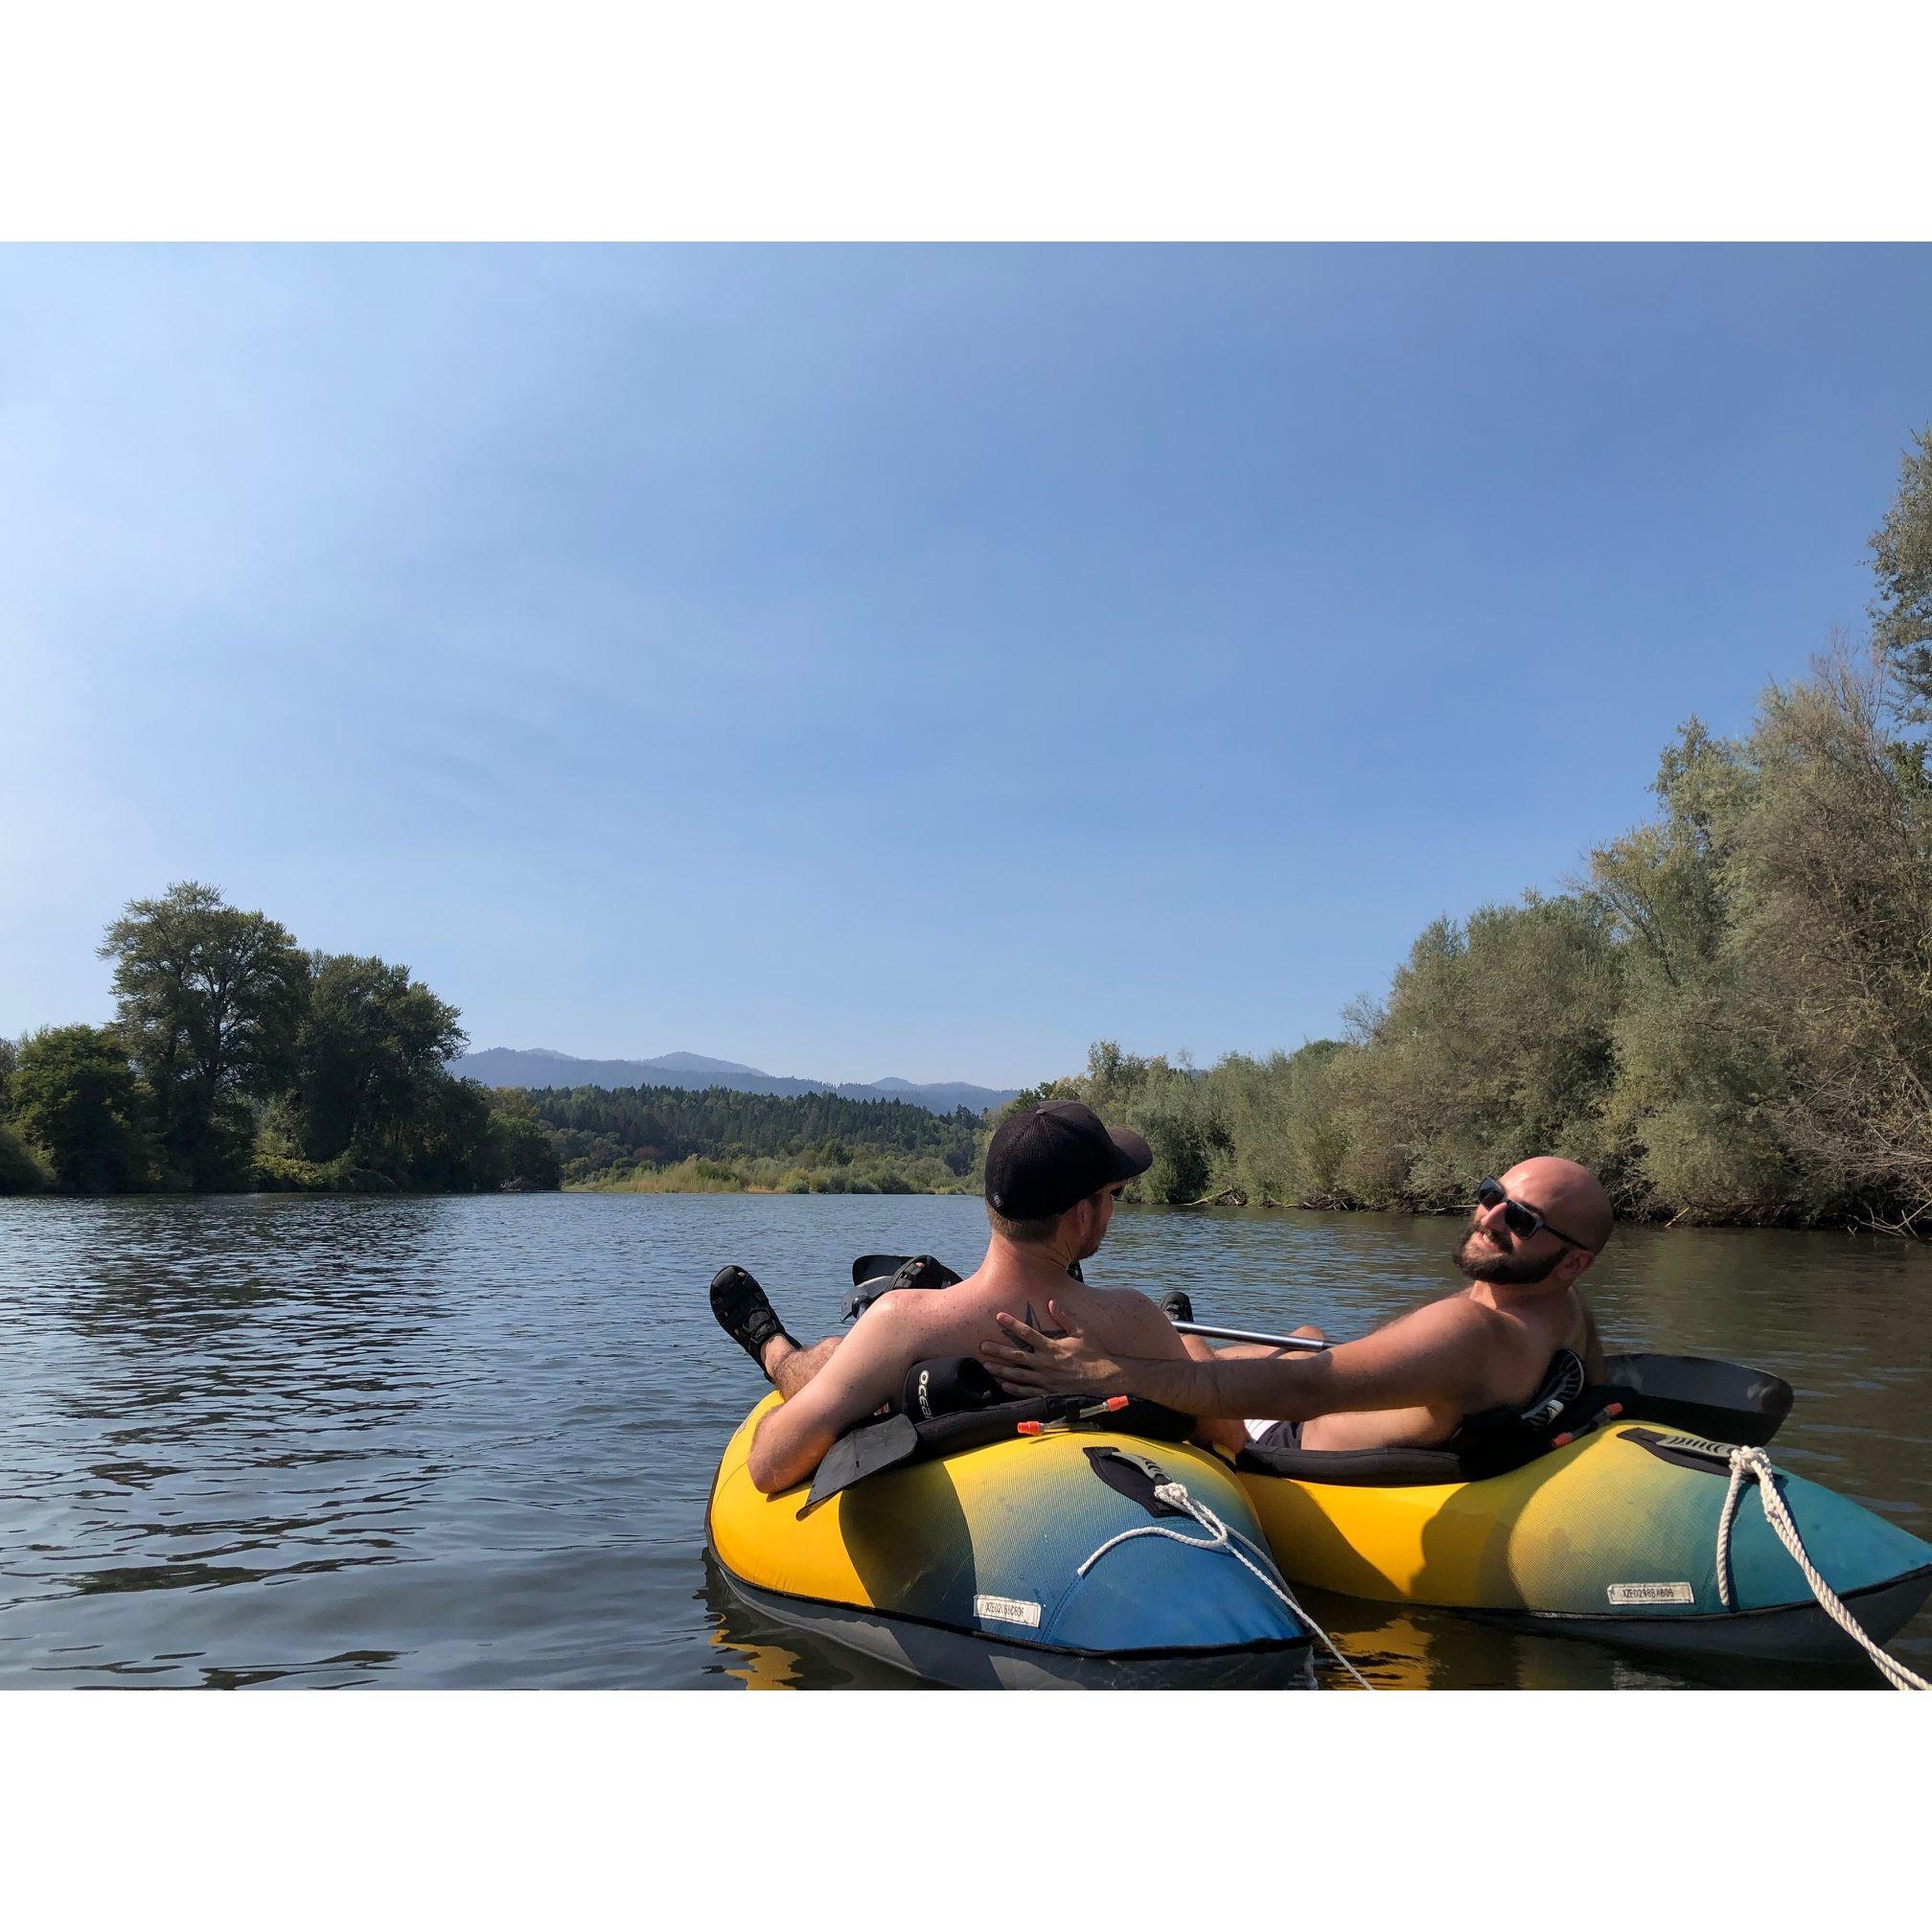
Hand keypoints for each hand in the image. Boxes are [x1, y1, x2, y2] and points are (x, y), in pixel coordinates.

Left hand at [980, 1301, 1127, 1398]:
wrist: (1106, 1380)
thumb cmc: (1095, 1353)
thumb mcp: (1083, 1331)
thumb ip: (1066, 1317)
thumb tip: (1052, 1302)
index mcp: (1053, 1347)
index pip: (1028, 1333)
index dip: (1012, 1324)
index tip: (999, 1316)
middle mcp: (1046, 1363)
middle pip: (1017, 1356)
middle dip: (998, 1350)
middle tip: (981, 1346)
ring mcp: (1046, 1380)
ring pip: (1018, 1375)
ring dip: (1001, 1370)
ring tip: (986, 1365)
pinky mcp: (1049, 1392)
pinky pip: (1027, 1391)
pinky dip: (1014, 1388)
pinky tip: (1003, 1384)